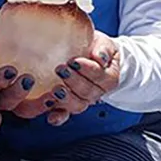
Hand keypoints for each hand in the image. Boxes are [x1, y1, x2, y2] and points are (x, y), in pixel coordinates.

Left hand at [6, 31, 121, 125]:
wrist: (87, 56)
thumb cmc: (94, 48)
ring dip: (66, 98)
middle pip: (88, 92)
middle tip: (61, 69)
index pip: (101, 77)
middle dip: (73, 81)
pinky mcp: (66, 105)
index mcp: (108, 77)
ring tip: (55, 88)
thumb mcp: (102, 43)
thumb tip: (100, 57)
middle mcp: (96, 92)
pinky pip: (64, 115)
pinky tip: (52, 115)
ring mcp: (81, 100)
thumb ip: (103, 49)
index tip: (75, 61)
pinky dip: (58, 117)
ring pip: (78, 105)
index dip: (89, 70)